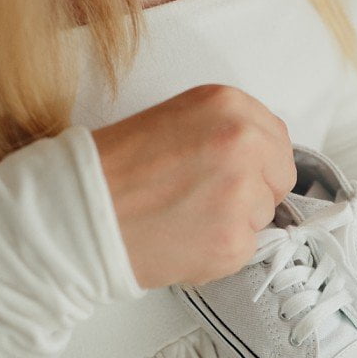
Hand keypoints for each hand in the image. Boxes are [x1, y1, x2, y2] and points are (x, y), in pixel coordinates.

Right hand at [91, 84, 295, 288]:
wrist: (78, 213)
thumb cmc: (113, 168)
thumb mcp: (175, 119)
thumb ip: (224, 131)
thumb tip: (259, 160)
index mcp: (227, 105)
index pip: (277, 139)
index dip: (257, 161)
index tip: (234, 172)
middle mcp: (243, 144)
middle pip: (278, 180)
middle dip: (252, 193)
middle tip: (205, 199)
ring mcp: (242, 196)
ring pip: (262, 218)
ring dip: (233, 223)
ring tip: (184, 218)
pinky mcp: (234, 243)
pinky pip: (245, 251)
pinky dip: (219, 252)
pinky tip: (183, 239)